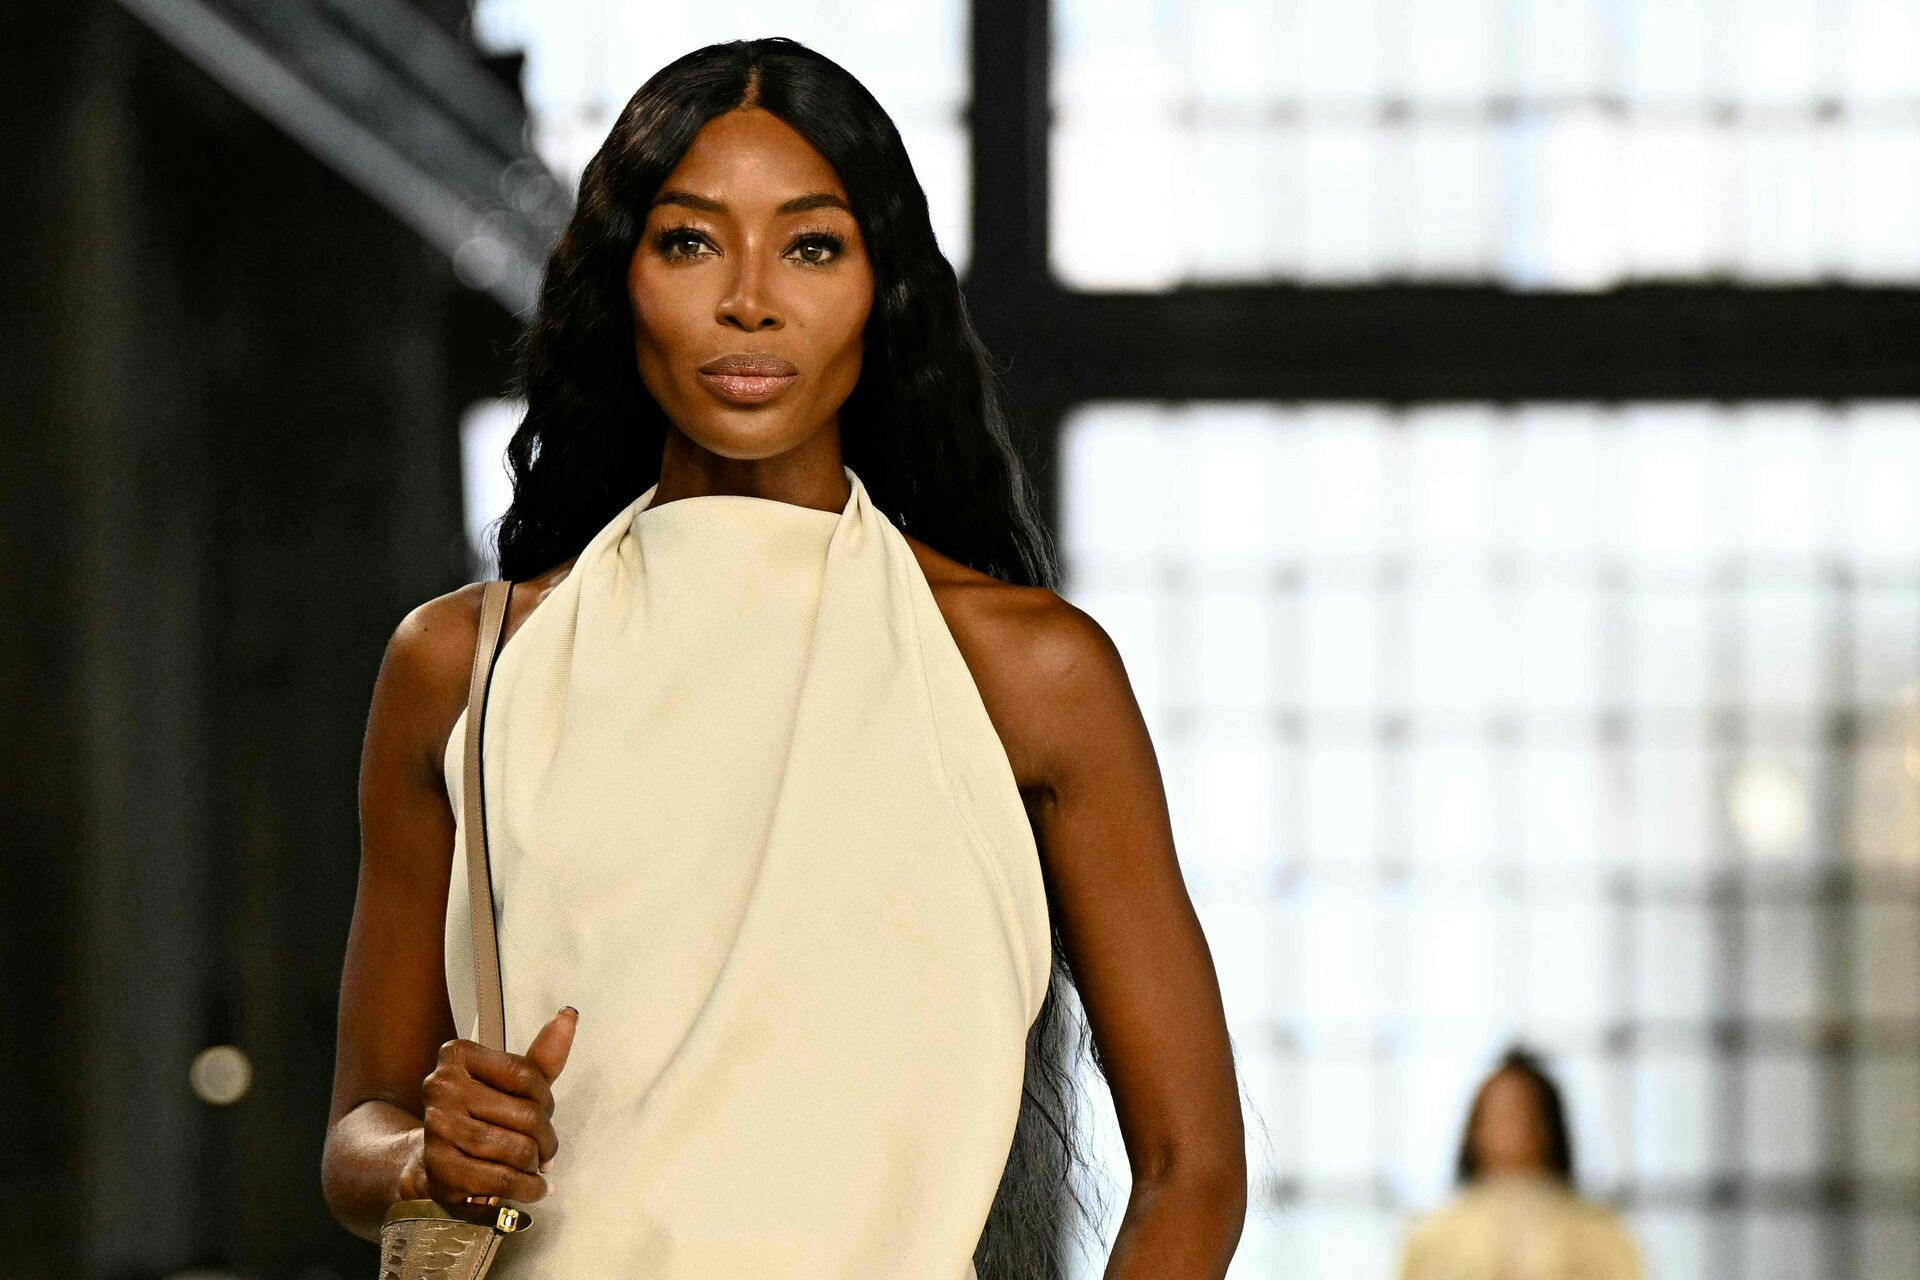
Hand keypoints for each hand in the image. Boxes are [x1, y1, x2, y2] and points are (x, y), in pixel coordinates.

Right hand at [417, 1006, 577, 1204]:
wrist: (435, 1159)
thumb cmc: (482, 1113)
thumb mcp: (511, 1081)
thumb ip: (542, 1054)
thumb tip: (569, 1014)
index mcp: (457, 1054)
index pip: (526, 1074)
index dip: (546, 1100)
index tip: (545, 1114)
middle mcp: (441, 1086)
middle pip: (526, 1115)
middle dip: (546, 1138)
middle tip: (545, 1150)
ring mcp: (437, 1127)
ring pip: (516, 1149)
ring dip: (536, 1165)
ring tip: (536, 1167)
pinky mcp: (440, 1168)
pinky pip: (502, 1179)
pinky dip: (527, 1188)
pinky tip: (533, 1187)